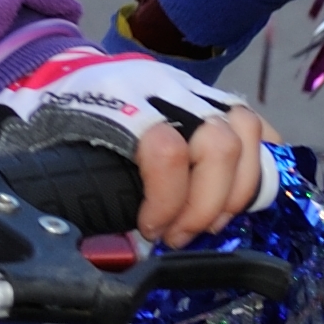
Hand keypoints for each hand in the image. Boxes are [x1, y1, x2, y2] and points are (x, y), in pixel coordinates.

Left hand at [0, 48, 275, 244]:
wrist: (78, 76)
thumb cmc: (69, 120)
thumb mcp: (63, 149)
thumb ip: (89, 189)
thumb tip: (119, 247)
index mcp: (121, 100)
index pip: (166, 150)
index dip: (167, 200)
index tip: (150, 229)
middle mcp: (166, 89)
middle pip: (218, 144)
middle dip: (205, 205)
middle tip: (179, 235)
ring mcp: (197, 89)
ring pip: (246, 133)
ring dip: (234, 192)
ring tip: (206, 221)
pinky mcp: (219, 97)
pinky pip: (260, 129)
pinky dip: (256, 167)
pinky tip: (234, 196)